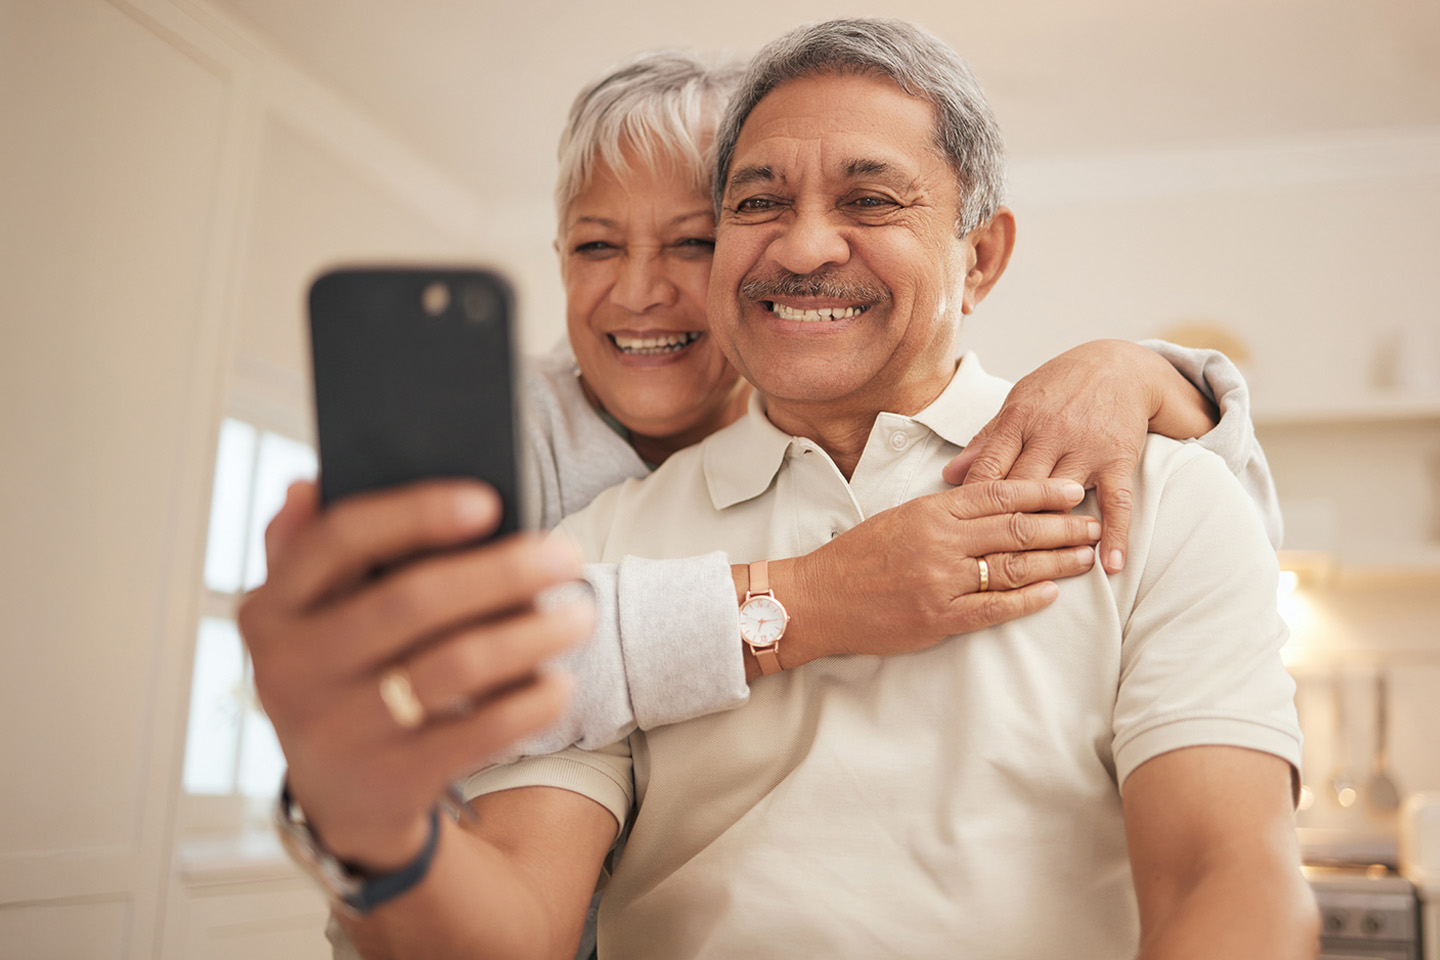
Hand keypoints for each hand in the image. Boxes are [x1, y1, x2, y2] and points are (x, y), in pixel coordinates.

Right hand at [239, 480, 592, 872]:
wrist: (339, 799)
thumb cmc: (342, 674)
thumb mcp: (310, 616)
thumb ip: (308, 549)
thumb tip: (310, 485)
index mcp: (270, 610)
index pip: (340, 540)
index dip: (416, 513)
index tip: (489, 502)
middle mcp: (292, 669)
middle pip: (413, 601)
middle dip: (502, 572)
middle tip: (567, 555)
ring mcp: (339, 730)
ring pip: (455, 667)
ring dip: (531, 635)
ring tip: (579, 615)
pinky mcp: (390, 781)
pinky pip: (476, 733)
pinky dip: (527, 703)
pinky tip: (560, 682)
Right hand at [772, 478, 1098, 666]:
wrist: (819, 598)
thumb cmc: (858, 557)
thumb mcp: (900, 518)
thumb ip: (946, 513)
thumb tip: (994, 503)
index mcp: (931, 511)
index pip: (1000, 493)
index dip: (1043, 491)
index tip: (1074, 490)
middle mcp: (939, 542)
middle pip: (1016, 529)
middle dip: (1063, 526)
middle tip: (1095, 524)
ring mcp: (940, 581)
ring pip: (1013, 568)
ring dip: (1056, 563)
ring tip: (1086, 558)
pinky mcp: (938, 618)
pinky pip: (993, 608)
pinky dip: (1026, 601)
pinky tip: (1051, 595)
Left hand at [941, 340, 1217, 572]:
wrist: (1119, 365)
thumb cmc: (1059, 388)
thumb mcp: (1017, 403)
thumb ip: (985, 443)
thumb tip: (949, 476)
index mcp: (1018, 419)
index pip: (988, 469)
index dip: (971, 504)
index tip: (956, 535)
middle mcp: (1050, 434)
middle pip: (1020, 490)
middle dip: (1002, 527)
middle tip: (984, 564)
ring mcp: (1086, 448)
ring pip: (1062, 500)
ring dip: (1051, 537)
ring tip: (1036, 573)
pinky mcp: (1119, 458)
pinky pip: (1118, 502)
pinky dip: (1115, 535)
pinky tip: (1109, 565)